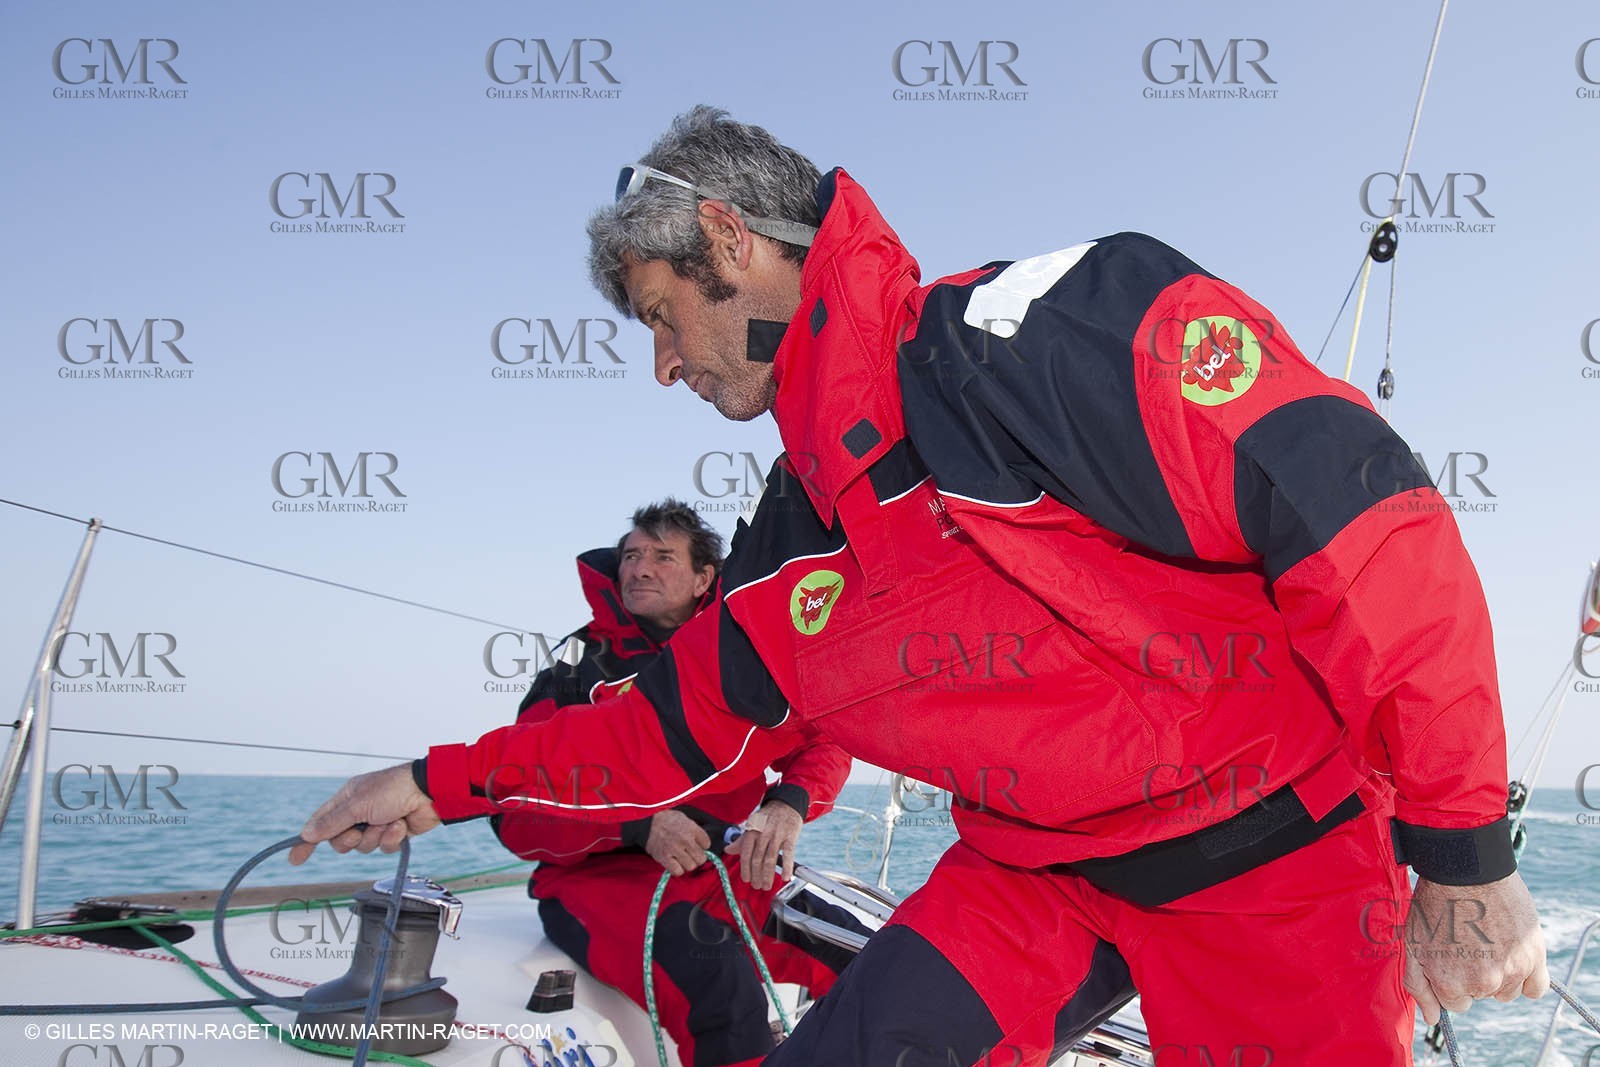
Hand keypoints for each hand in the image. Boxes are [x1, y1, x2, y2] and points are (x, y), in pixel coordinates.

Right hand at [289, 763, 440, 864]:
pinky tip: (402, 825)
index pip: (320, 823)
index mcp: (347, 799)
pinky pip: (384, 848)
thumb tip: (306, 834)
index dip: (308, 841)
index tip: (295, 859)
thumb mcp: (358, 804)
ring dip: (376, 837)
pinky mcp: (394, 833)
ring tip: (389, 820)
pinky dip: (392, 839)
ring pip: (363, 847)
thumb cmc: (393, 789)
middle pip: (340, 841)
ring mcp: (377, 823)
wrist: (430, 792)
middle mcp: (360, 812)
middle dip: (351, 839)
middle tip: (361, 829)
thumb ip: (332, 822)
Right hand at [645, 809, 711, 875]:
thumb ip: (695, 831)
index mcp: (692, 828)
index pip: (707, 844)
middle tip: (690, 853)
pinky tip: (674, 863)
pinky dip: (677, 869)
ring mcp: (674, 849)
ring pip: (691, 866)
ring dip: (687, 864)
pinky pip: (678, 871)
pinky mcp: (664, 858)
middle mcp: (685, 839)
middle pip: (701, 858)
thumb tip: (703, 845)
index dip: (703, 845)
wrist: (647, 820)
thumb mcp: (685, 819)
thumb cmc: (667, 819)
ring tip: (681, 858)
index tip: (696, 844)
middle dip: (697, 857)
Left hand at [728, 800, 802, 890]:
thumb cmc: (767, 817)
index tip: (746, 880)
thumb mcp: (751, 825)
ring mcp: (777, 835)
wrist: (785, 803)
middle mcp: (763, 833)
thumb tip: (727, 850)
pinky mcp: (790, 836)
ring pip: (771, 859)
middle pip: (758, 859)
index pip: (746, 854)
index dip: (745, 869)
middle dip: (756, 875)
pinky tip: (786, 877)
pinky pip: (788, 854)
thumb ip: (741, 840)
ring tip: (767, 886)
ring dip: (768, 875)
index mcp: (751, 831)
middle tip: (757, 886)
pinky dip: (787, 867)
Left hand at [1404, 872, 1548, 1024]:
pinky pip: (1536, 988)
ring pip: (1506, 992)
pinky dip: (1527, 979)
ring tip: (1486, 943)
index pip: (1455, 1004)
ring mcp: (1511, 970)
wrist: (1464, 870)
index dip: (1450, 981)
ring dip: (1498, 975)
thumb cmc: (1434, 905)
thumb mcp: (1413, 944)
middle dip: (1472, 975)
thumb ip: (1419, 987)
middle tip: (1466, 943)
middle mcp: (1482, 982)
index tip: (1450, 958)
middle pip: (1480, 995)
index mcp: (1450, 983)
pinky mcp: (1534, 956)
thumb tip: (1432, 1019)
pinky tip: (1513, 959)